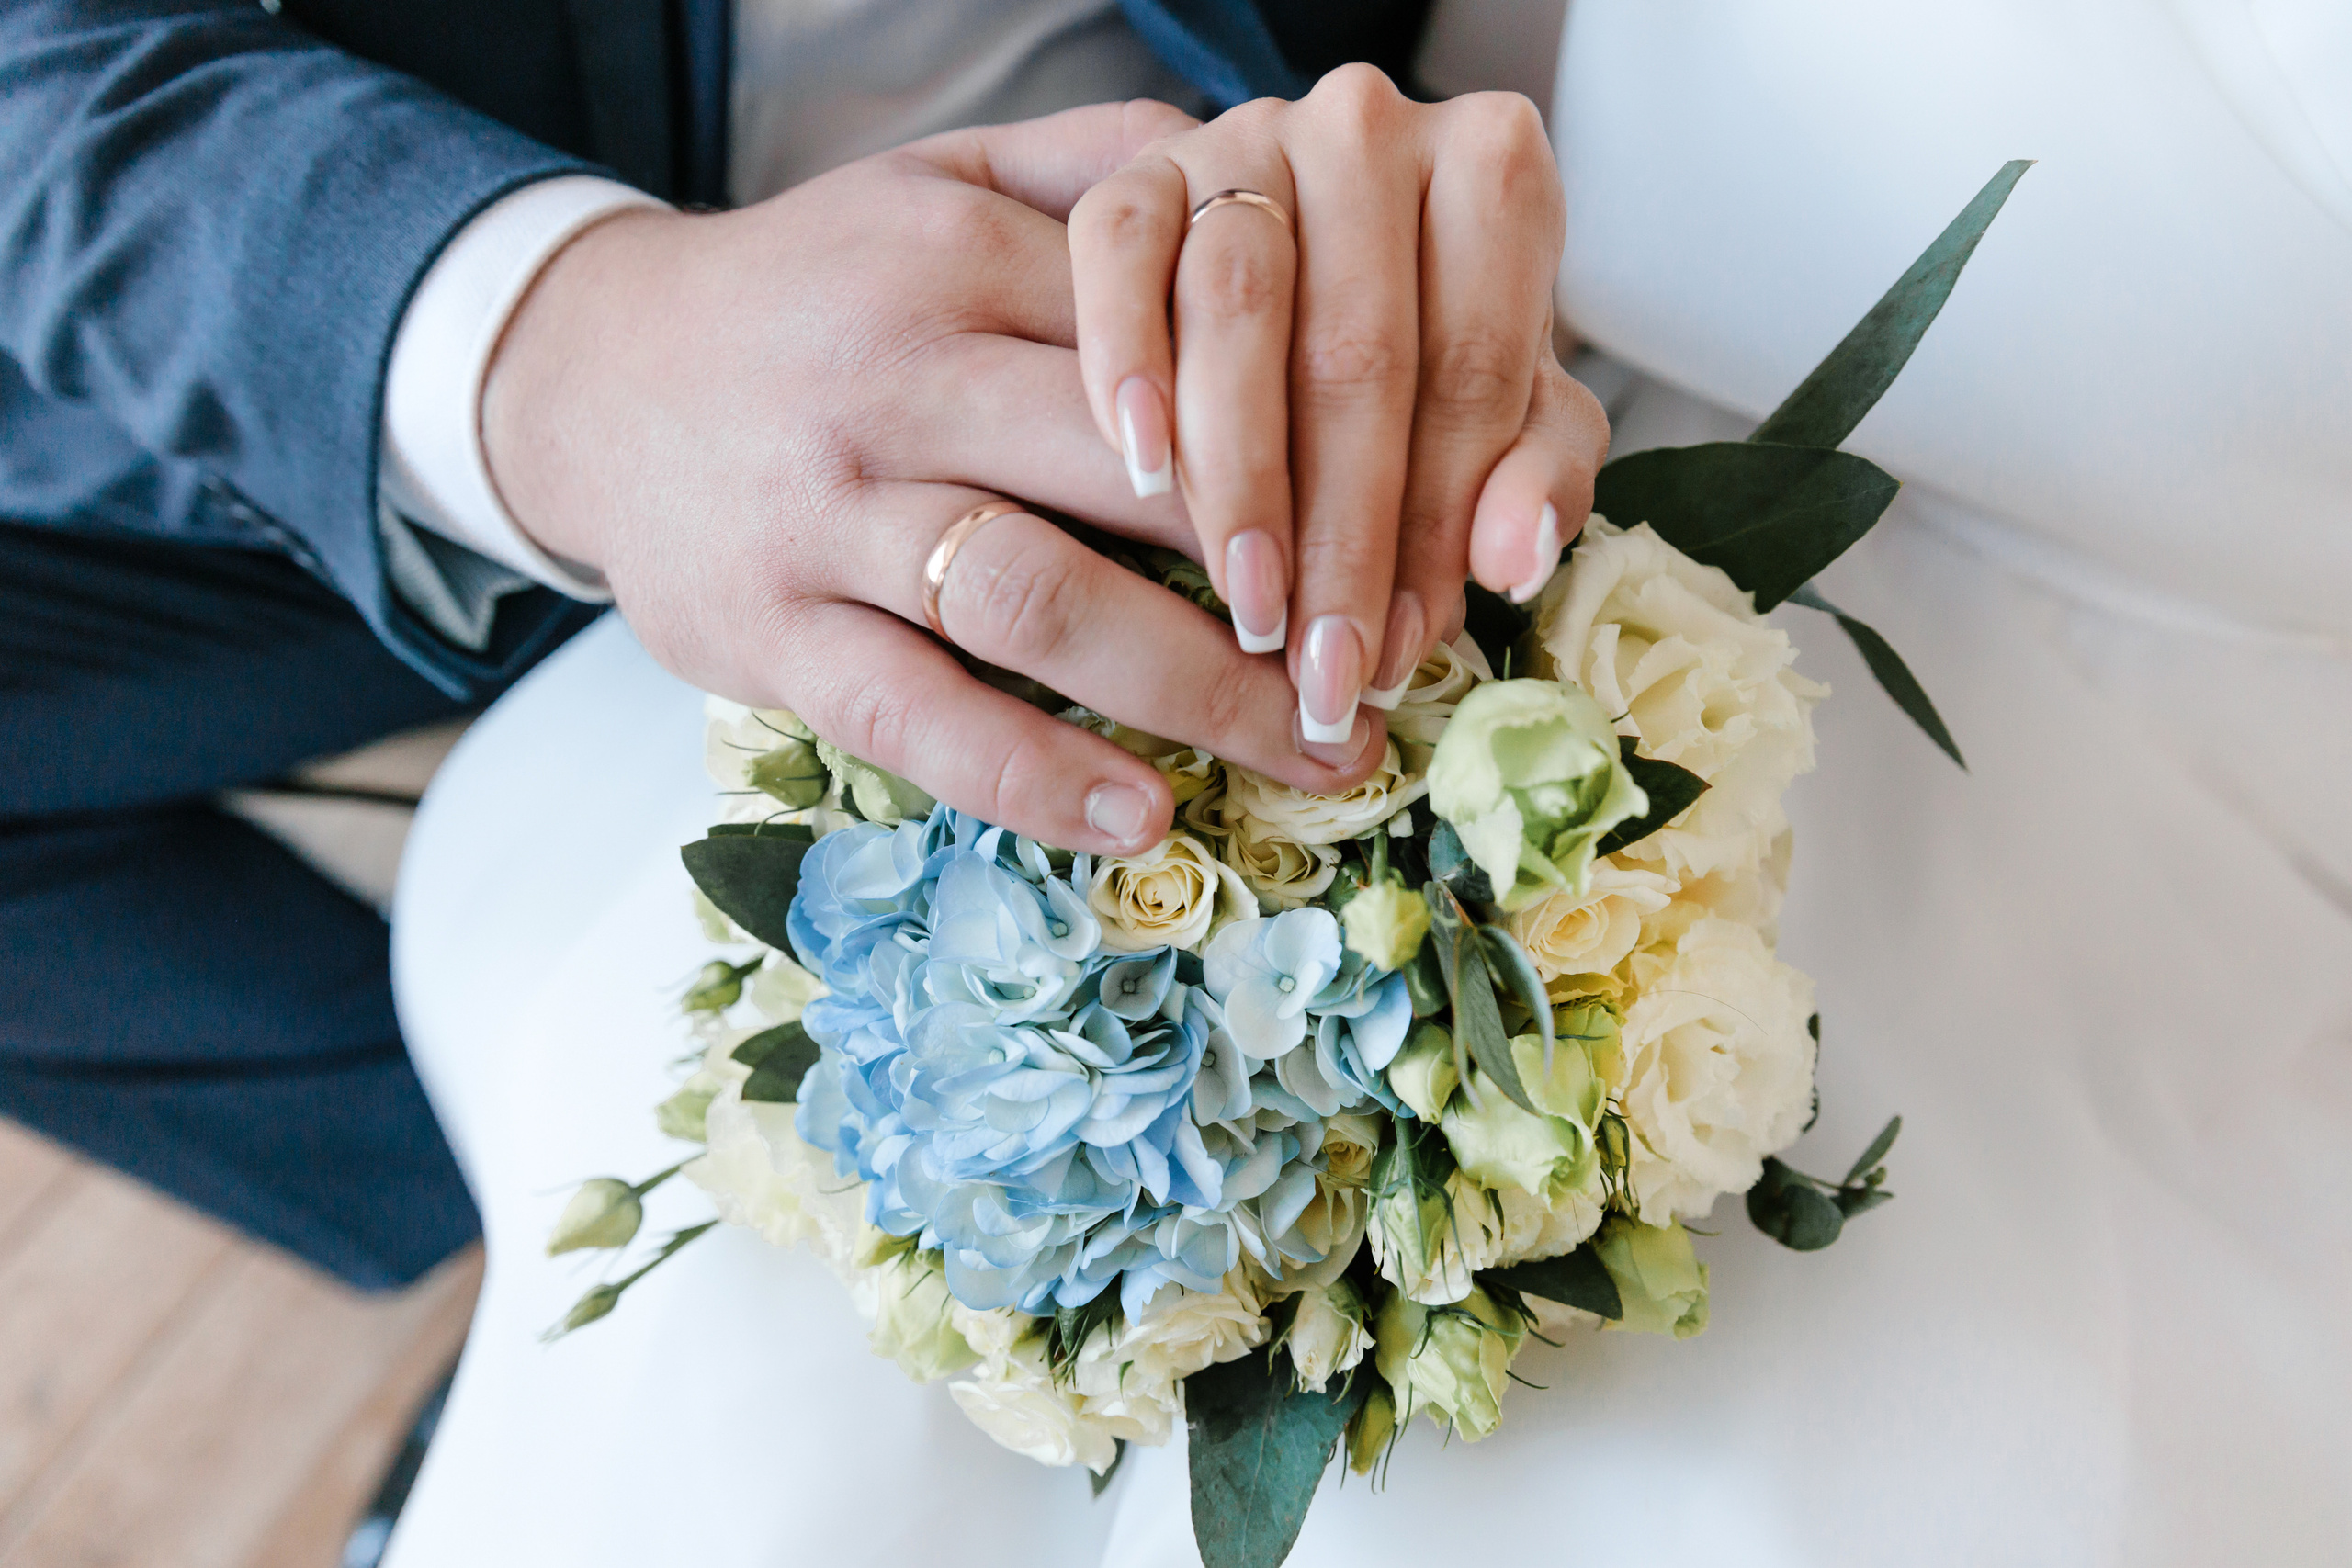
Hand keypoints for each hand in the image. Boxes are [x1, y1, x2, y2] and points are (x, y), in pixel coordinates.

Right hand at [481, 104, 1391, 856]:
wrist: (587, 374)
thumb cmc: (811, 294)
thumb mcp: (931, 183)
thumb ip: (1091, 168)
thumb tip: (1266, 155)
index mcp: (959, 252)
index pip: (1177, 335)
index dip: (1318, 427)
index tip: (1416, 507)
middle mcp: (895, 373)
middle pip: (1131, 470)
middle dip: (1296, 570)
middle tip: (1405, 652)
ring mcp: (823, 511)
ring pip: (1036, 597)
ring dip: (1198, 689)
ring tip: (1318, 753)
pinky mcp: (765, 631)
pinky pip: (918, 716)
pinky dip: (1036, 775)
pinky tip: (1140, 817)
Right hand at [1067, 66, 1609, 739]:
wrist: (1307, 262)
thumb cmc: (1422, 359)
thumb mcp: (1510, 417)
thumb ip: (1536, 477)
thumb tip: (1511, 559)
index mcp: (1491, 170)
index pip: (1475, 362)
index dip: (1441, 523)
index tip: (1403, 649)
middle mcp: (1370, 130)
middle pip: (1357, 348)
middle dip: (1342, 535)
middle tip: (1324, 667)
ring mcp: (1245, 138)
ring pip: (1236, 303)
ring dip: (1240, 475)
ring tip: (1248, 605)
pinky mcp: (1140, 169)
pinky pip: (1117, 250)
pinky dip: (1125, 360)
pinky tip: (1143, 469)